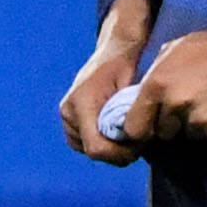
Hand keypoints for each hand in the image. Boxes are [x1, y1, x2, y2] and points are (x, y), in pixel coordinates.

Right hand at [59, 33, 144, 166]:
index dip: (120, 154)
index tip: (139, 145)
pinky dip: (101, 141)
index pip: (96, 148)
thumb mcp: (132, 91)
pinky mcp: (68, 119)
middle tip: (139, 139)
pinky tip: (115, 130)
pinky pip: (84, 143)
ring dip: (110, 147)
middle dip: (118, 152)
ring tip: (128, 132)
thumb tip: (134, 141)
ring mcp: (66, 116)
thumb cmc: (126, 67)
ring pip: (88, 150)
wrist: (114, 52)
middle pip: (93, 152)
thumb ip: (128, 118)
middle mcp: (68, 111)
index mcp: (81, 103)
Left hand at [128, 26, 206, 147]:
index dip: (139, 129)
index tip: (145, 128)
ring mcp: (202, 121)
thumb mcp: (178, 48)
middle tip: (191, 102)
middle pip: (163, 133)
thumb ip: (155, 75)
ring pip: (189, 135)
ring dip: (197, 124)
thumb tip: (139, 99)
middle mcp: (177, 104)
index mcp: (159, 83)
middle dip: (172, 122)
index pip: (133, 127)